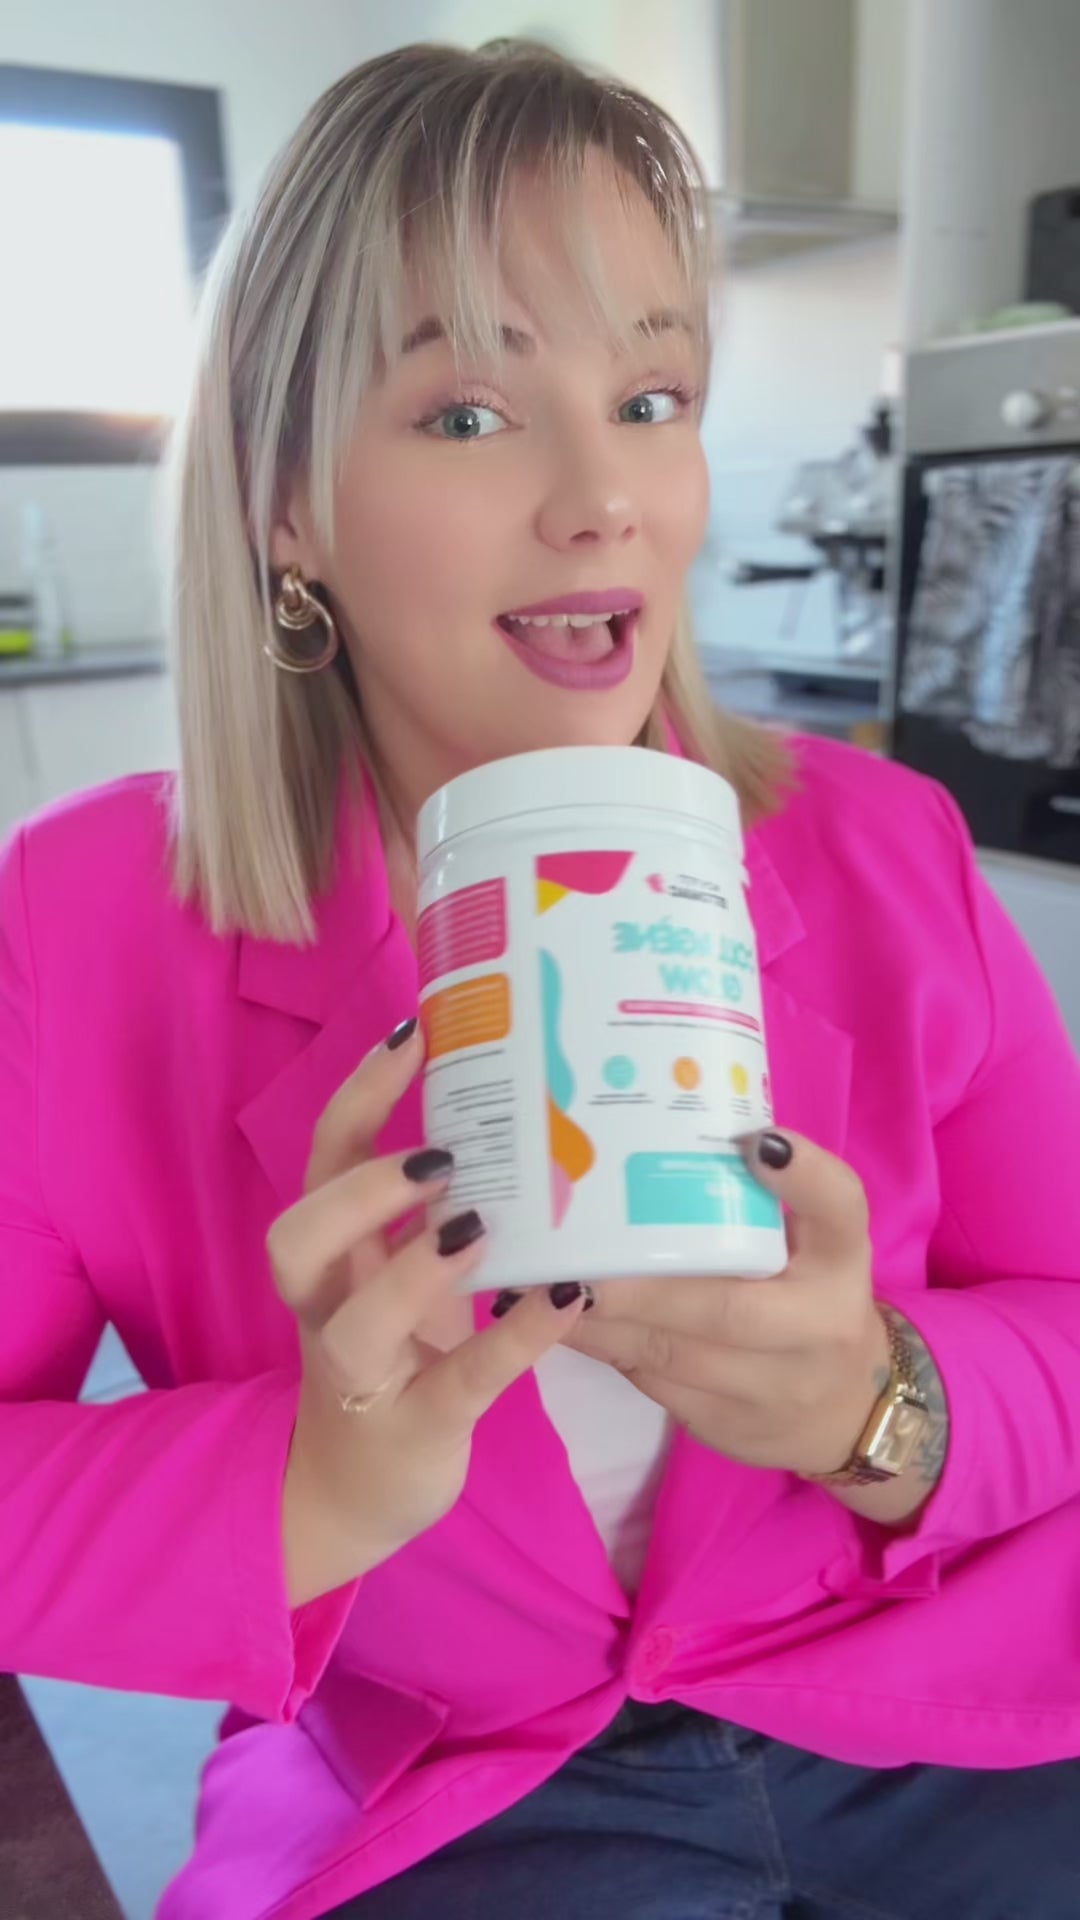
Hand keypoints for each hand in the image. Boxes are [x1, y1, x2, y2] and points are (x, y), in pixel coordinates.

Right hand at [272, 1021, 588, 1605]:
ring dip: (412, 1268)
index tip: (413, 1033)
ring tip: (475, 1226)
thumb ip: (434, 1211)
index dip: (359, 1096)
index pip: (323, 1160)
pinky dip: (513, 1339)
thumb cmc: (393, 1358)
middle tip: (437, 1154)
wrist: (350, 1492)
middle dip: (359, 1188)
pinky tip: (565, 1298)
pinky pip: (460, 1382)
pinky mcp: (417, 1428)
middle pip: (298, 1237)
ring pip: (356, 1322)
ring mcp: (365, 1375)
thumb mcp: (400, 1276)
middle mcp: (331, 1308)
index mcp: (332, 1255)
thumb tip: (523, 1110)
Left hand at [556, 1130, 890, 1480]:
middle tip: (572, 1259)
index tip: (756, 1142)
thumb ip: (764, 1197)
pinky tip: (557, 1323)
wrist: (847, 1413)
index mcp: (841, 1259)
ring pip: (672, 1355)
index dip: (803, 1176)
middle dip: (639, 1289)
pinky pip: (654, 1384)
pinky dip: (604, 1349)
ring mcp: (773, 1387)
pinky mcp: (728, 1425)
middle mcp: (818, 1325)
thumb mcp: (816, 1243)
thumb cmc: (812, 1297)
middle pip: (726, 1308)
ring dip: (600, 1322)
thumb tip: (662, 1134)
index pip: (839, 1208)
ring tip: (542, 1287)